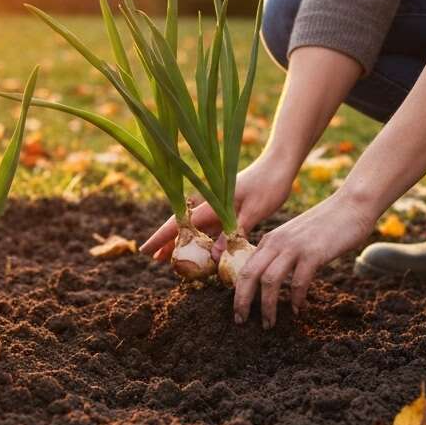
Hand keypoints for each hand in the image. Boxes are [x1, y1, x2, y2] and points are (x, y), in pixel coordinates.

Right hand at [140, 154, 295, 261]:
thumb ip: (234, 233)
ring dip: (186, 243)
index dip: (161, 238)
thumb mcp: (255, 212)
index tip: (145, 250)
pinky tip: (204, 252)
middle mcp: (212, 205)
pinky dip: (205, 240)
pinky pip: (212, 229)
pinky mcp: (230, 209)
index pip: (180, 223)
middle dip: (168, 242)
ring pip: (197, 229)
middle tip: (155, 259)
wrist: (280, 166)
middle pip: (183, 226)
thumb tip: (215, 257)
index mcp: (212, 204)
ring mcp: (220, 207)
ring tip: (174, 259)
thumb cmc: (269, 185)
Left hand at [232, 188, 375, 328]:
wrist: (351, 205)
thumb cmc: (326, 223)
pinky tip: (299, 310)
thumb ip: (282, 252)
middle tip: (241, 321)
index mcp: (270, 239)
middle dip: (242, 302)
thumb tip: (274, 277)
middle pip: (249, 275)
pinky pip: (299, 282)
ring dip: (267, 307)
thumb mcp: (295, 235)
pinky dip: (297, 299)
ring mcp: (294, 247)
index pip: (244, 268)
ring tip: (270, 324)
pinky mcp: (313, 253)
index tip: (238, 310)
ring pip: (269, 281)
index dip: (237, 292)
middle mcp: (277, 242)